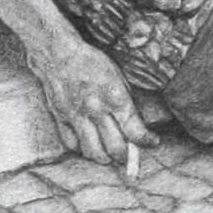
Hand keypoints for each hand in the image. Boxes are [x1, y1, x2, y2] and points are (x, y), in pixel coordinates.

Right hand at [32, 38, 155, 166]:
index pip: (135, 131)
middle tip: (131, 155)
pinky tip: (89, 146)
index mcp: (115, 97)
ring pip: (92, 152)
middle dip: (127, 157)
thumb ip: (126, 101)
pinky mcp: (61, 119)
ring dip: (104, 158)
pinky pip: (72, 145)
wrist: (59, 54)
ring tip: (110, 156)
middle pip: (115, 148)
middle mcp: (96, 110)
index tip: (152, 142)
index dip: (147, 141)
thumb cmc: (92, 62)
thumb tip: (136, 124)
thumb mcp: (119, 76)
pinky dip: (82, 150)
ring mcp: (77, 117)